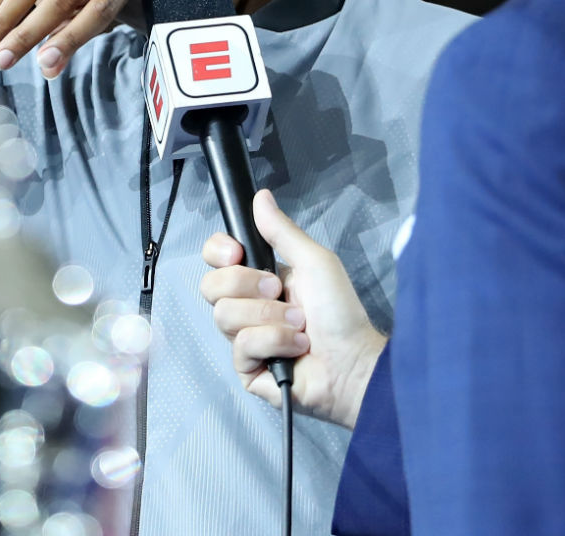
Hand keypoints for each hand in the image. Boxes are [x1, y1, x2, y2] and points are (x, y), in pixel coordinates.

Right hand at [199, 189, 386, 428]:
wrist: (354, 360)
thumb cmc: (340, 311)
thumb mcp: (314, 262)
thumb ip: (283, 231)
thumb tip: (260, 196)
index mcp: (257, 278)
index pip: (214, 259)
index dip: (218, 252)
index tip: (238, 253)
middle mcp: (246, 307)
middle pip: (210, 286)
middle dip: (248, 285)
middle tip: (281, 292)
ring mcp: (243, 339)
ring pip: (225, 315)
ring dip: (271, 317)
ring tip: (300, 326)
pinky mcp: (246, 368)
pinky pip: (242, 346)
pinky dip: (275, 342)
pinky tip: (297, 348)